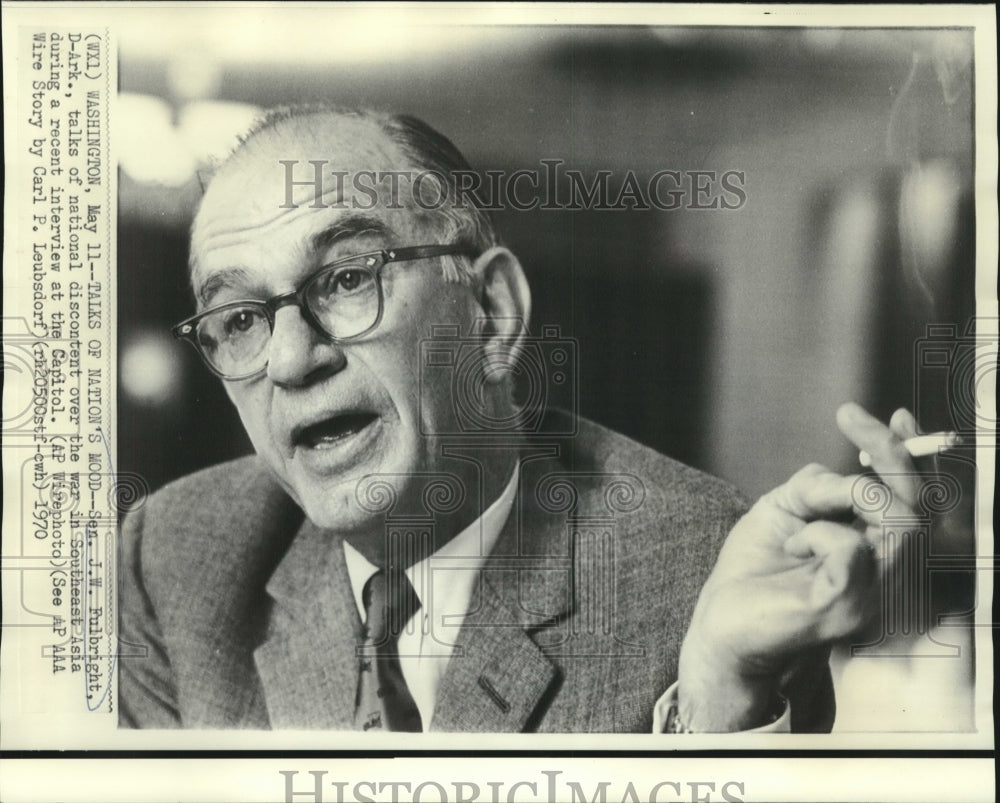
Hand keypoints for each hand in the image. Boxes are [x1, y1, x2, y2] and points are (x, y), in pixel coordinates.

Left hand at [677, 403, 921, 730]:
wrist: (720, 628)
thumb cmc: (751, 574)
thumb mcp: (783, 514)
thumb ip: (818, 489)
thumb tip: (848, 470)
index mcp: (871, 552)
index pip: (911, 501)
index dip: (901, 452)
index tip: (874, 413)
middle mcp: (883, 577)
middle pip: (915, 506)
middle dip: (888, 451)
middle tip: (851, 416)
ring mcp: (872, 595)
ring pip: (895, 521)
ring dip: (844, 495)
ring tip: (800, 514)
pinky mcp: (847, 605)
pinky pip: (850, 545)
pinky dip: (815, 533)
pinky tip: (791, 547)